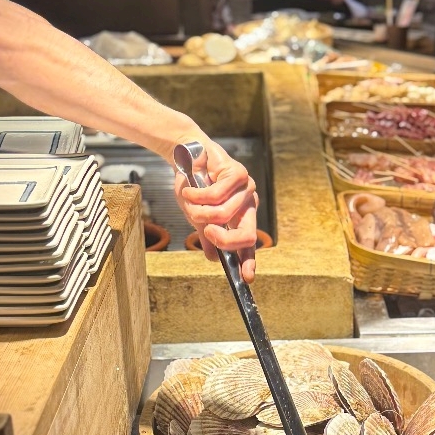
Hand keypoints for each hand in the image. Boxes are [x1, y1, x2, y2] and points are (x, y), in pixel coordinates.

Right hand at [173, 131, 258, 282]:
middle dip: (224, 239)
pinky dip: (194, 195)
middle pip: (247, 234)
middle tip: (207, 230)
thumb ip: (207, 235)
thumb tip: (214, 259)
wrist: (186, 156)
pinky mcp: (238, 173)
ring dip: (198, 211)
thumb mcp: (197, 215)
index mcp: (241, 218)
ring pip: (223, 215)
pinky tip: (189, 189)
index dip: (248, 262)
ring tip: (189, 201)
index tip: (246, 278)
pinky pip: (215, 196)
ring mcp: (246, 189)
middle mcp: (248, 205)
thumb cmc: (194, 186)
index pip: (248, 244)